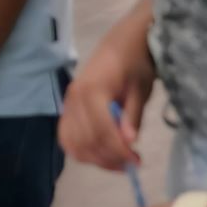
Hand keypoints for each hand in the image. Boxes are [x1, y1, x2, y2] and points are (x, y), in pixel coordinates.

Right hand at [59, 31, 156, 171]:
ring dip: (95, 158)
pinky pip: (67, 136)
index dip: (119, 151)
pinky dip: (81, 150)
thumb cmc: (135, 64)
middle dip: (109, 158)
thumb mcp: (140, 89)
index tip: (138, 161)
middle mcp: (75, 98)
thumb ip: (132, 116)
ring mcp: (68, 102)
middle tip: (131, 163)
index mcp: (93, 90)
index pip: (102, 131)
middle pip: (87, 140)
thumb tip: (129, 141)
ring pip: (73, 142)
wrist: (122, 43)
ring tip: (117, 161)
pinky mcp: (68, 107)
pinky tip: (100, 153)